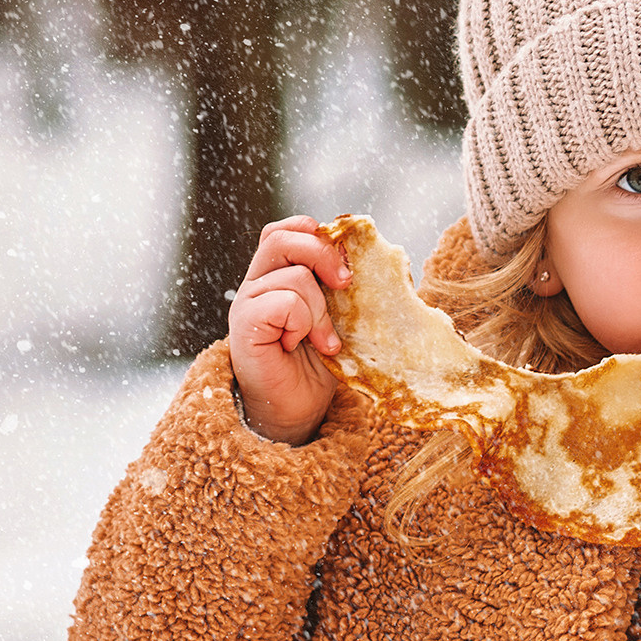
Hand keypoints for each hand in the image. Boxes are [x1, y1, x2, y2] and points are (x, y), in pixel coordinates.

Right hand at [227, 216, 350, 444]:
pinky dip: (304, 323)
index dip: (316, 233)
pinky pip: (284, 303)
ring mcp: (248, 302)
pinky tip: (299, 345)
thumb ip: (352, 288)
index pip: (286, 229)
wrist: (295, 410)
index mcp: (276, 275)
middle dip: (324, 255)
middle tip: (345, 285)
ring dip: (321, 311)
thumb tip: (395, 260)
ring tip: (323, 340)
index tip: (346, 262)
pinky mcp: (245, 325)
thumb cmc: (317, 365)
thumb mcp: (341, 318)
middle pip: (282, 237)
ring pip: (295, 276)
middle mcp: (257, 283)